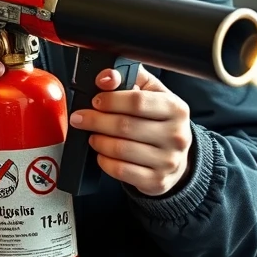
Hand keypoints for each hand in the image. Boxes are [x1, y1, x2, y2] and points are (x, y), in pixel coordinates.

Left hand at [70, 66, 192, 195]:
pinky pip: (120, 170)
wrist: (176, 158)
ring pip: (120, 149)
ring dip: (97, 140)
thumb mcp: (149, 92)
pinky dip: (103, 160)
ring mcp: (168, 160)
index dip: (110, 100)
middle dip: (95, 120)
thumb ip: (127, 77)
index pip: (137, 101)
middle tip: (80, 118)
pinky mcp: (156, 180)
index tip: (96, 100)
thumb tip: (106, 76)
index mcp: (176, 108)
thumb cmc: (158, 120)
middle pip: (124, 125)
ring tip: (93, 135)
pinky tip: (102, 153)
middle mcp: (176, 135)